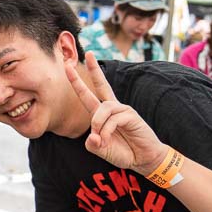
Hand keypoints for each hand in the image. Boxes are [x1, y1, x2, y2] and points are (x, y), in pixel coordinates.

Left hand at [66, 52, 166, 173]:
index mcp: (103, 114)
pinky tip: (108, 140)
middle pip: (102, 85)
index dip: (78, 82)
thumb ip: (92, 144)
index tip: (68, 67)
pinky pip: (113, 119)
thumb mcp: (101, 150)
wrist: (143, 159)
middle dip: (94, 69)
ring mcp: (123, 110)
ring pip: (103, 109)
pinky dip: (107, 131)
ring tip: (101, 140)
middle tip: (88, 52)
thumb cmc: (122, 152)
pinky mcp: (131, 115)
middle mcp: (113, 108)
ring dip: (97, 125)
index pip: (89, 95)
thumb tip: (92, 136)